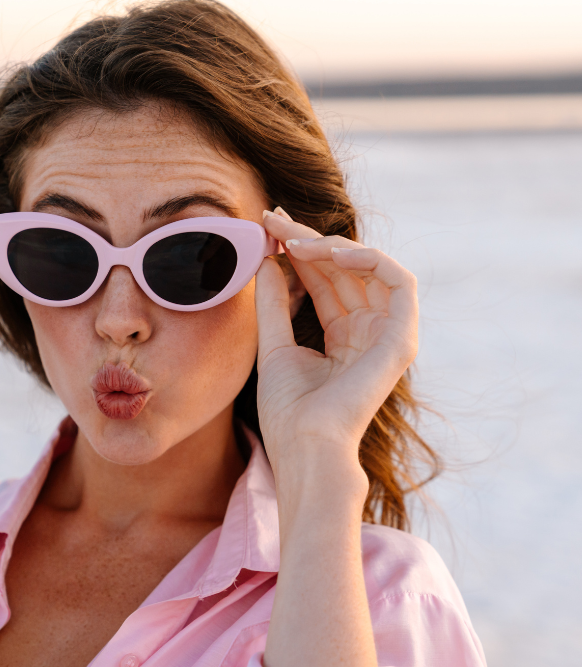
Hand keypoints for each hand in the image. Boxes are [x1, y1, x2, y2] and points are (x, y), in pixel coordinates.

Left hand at [254, 209, 417, 496]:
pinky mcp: (402, 338)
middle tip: (272, 219)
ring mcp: (387, 334)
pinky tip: (329, 251)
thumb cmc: (287, 410)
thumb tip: (268, 260)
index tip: (267, 226)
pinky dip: (369, 258)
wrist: (304, 445)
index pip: (324, 280)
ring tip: (293, 239)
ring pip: (369, 267)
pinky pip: (398, 281)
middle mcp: (368, 331)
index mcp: (343, 337)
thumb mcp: (273, 344)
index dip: (299, 250)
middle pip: (343, 269)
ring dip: (331, 245)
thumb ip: (274, 302)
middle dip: (308, 239)